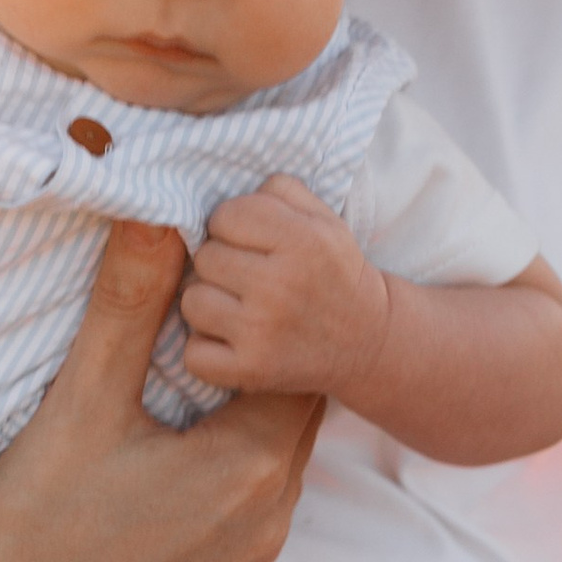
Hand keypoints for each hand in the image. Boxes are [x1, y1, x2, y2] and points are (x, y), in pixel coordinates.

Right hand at [0, 220, 321, 561]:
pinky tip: (150, 503)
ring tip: (172, 427)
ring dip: (232, 456)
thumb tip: (156, 212)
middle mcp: (264, 534)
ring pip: (261, 496)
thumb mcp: (83, 398)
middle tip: (198, 356)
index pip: (295, 379)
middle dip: (250, 392)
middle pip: (284, 436)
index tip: (221, 317)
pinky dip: (208, 517)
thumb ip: (129, 302)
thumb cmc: (35, 519)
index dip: (261, 341)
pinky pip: (230, 551)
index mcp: (249, 470)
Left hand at [180, 176, 390, 402]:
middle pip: (204, 258)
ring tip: (236, 309)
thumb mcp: (325, 219)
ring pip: (192, 302)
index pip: (225, 215)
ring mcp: (263, 332)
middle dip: (220, 264)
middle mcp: (281, 286)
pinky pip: (193, 354)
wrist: (370, 343)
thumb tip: (227, 194)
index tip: (251, 245)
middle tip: (246, 279)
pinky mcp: (251, 372)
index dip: (231, 226)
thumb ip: (279, 190)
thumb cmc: (336, 273)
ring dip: (209, 305)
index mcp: (302, 240)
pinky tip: (231, 342)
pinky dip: (206, 351)